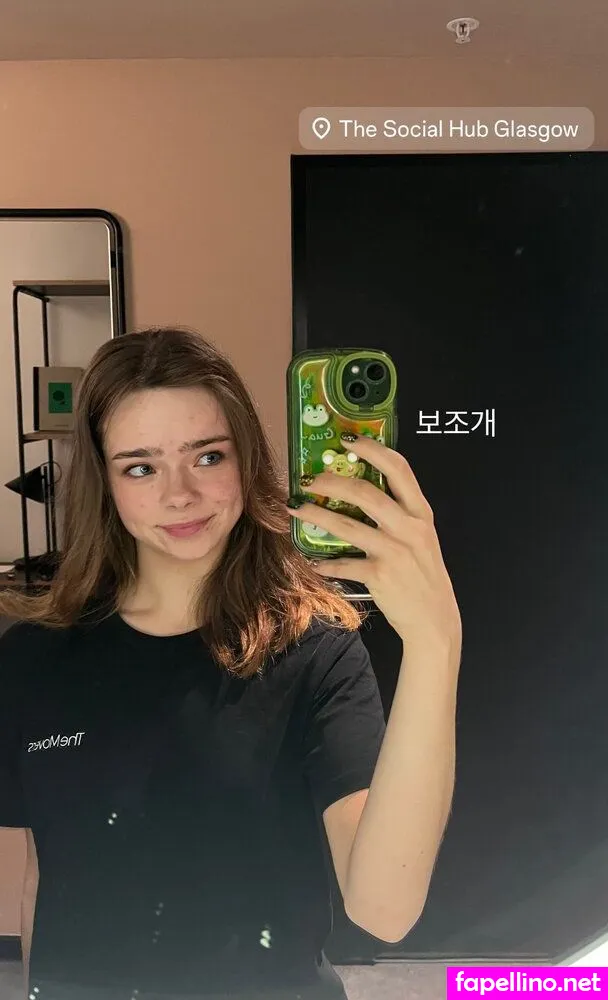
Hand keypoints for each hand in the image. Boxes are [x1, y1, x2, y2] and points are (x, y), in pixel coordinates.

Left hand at [287, 433, 461, 657]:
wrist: (435, 620)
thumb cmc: (424, 576)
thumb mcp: (420, 538)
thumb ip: (399, 515)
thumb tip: (361, 493)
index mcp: (420, 513)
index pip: (399, 469)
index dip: (373, 449)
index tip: (349, 440)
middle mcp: (409, 527)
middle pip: (365, 492)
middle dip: (331, 482)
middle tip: (309, 479)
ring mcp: (394, 551)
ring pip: (347, 525)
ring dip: (316, 515)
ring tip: (296, 508)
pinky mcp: (379, 575)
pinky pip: (344, 563)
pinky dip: (325, 562)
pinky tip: (312, 561)